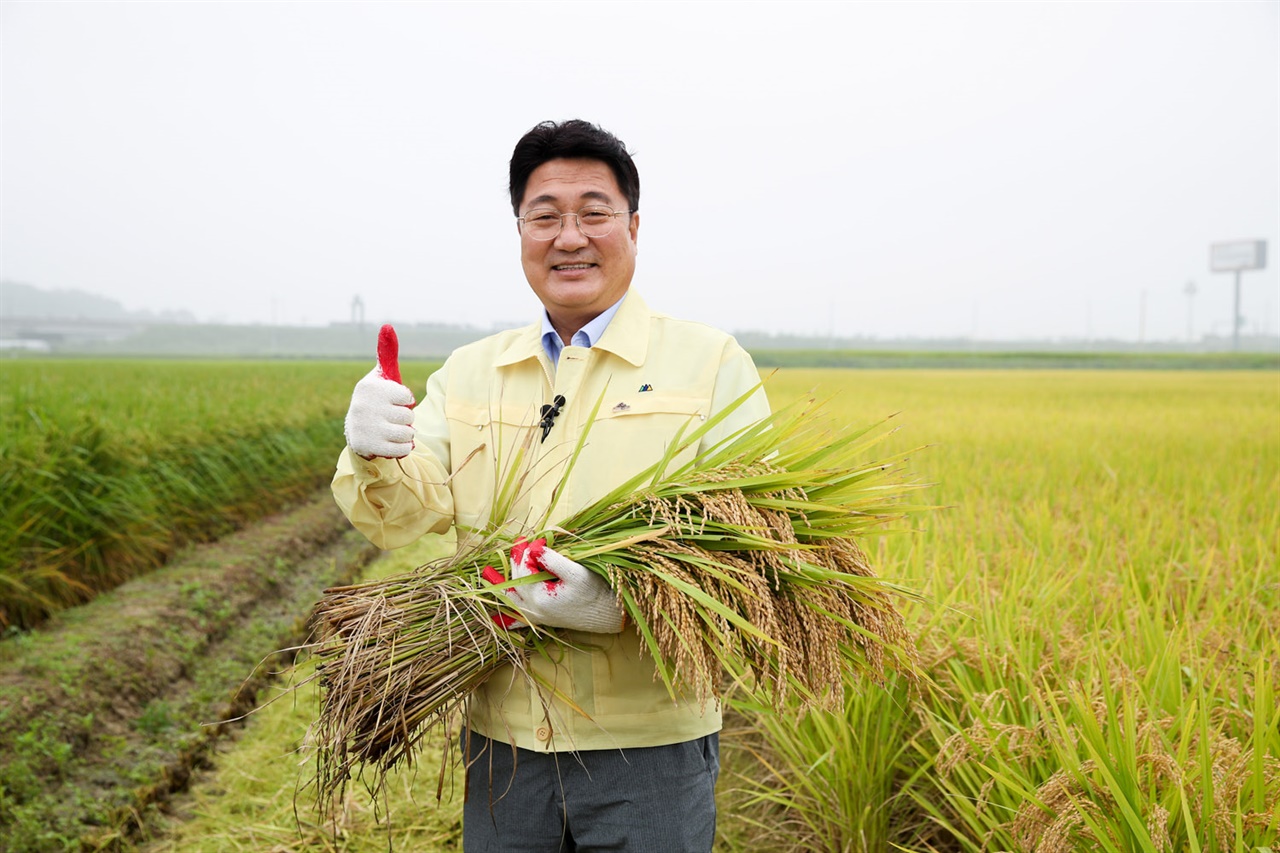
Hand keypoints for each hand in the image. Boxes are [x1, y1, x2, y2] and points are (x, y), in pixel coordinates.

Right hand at [343, 325, 414, 459]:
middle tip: (392, 418)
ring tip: (393, 430)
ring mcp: (365, 427)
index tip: (393, 401)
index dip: (405, 401)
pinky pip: (402, 450)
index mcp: (369, 387)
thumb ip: (387, 353)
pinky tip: (393, 442)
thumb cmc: (377, 400)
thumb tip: (387, 325)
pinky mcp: (368, 447)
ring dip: (406, 434)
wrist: (358, 431)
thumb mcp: (382, 376)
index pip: (407, 397)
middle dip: (406, 419)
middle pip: (409, 416)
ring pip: (408, 433)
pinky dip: (403, 448)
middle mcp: (364, 406)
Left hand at [499, 538, 623, 633]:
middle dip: (517, 560)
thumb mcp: (576, 573)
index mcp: (539, 596)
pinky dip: (506, 619)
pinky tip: (496, 619)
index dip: (529, 550)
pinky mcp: (541, 620)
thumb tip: (535, 549)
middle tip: (522, 543)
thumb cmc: (595, 592)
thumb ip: (554, 560)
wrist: (607, 614)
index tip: (540, 539)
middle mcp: (532, 608)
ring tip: (487, 573)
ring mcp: (535, 616)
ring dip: (499, 586)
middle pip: (515, 580)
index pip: (525, 567)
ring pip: (510, 600)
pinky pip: (518, 622)